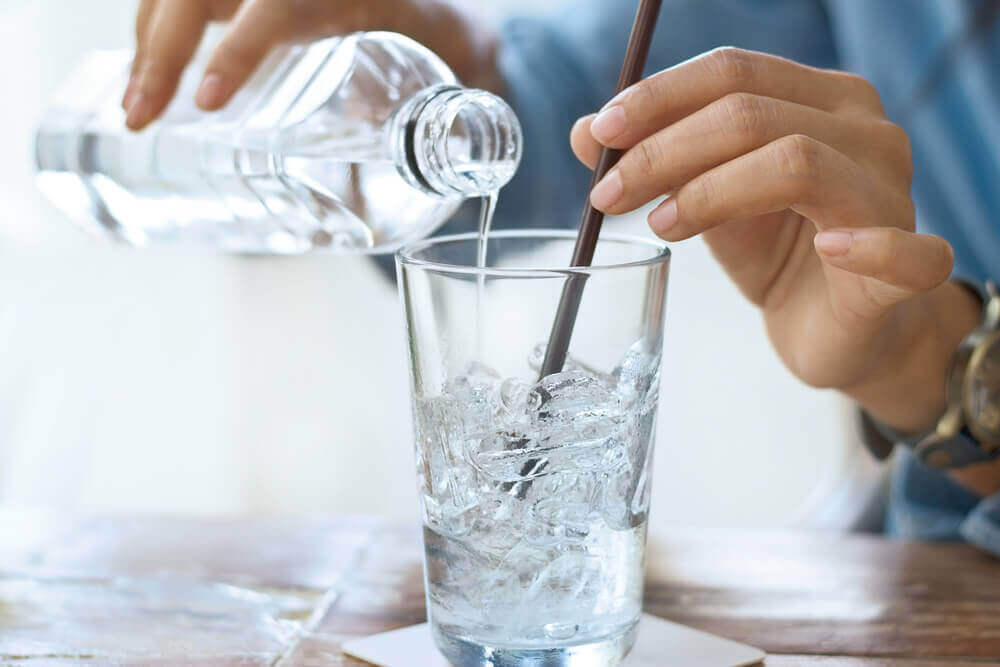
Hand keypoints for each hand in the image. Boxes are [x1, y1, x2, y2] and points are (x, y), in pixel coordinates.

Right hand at [123, 0, 499, 129]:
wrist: (435, 4)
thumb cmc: (444, 29)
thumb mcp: (454, 58)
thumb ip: (451, 107)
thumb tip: (446, 170)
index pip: (277, 8)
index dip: (238, 53)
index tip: (207, 104)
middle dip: (162, 49)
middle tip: (142, 116)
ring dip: (149, 42)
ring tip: (137, 107)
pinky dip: (159, 31)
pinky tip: (151, 79)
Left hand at [571, 47, 979, 433]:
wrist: (839, 327)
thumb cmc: (779, 252)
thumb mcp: (707, 199)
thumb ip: (658, 161)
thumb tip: (584, 132)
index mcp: (822, 101)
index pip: (734, 72)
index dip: (660, 97)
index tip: (601, 132)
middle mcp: (866, 133)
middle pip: (753, 114)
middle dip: (664, 150)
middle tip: (608, 193)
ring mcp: (894, 197)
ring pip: (799, 163)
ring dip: (713, 192)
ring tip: (663, 225)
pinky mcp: (911, 270)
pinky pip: (906, 253)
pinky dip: (867, 247)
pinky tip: (827, 249)